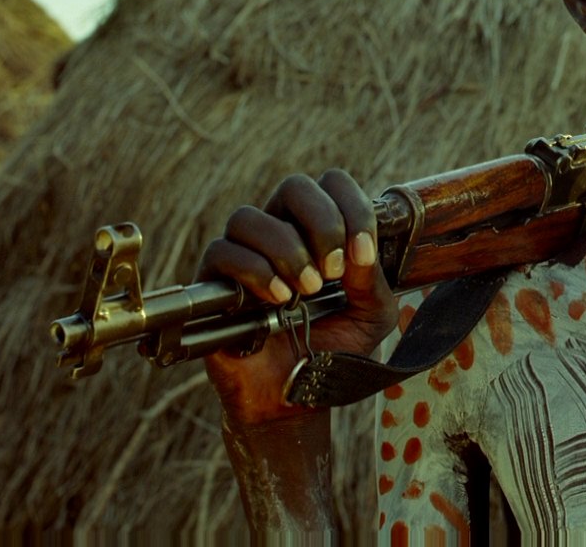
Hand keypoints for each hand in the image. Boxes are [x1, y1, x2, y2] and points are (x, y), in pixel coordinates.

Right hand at [200, 169, 398, 425]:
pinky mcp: (213, 283)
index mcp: (320, 231)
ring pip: (249, 217)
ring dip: (286, 250)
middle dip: (322, 223)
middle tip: (334, 271)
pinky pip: (222, 252)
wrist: (296, 401)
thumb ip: (372, 279)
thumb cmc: (333, 351)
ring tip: (306, 291)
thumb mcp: (372, 316)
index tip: (363, 255)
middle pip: (293, 187)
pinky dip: (255, 271)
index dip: (352, 209)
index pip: (332, 185)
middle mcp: (281, 233)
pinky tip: (278, 301)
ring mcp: (244, 255)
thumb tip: (360, 249)